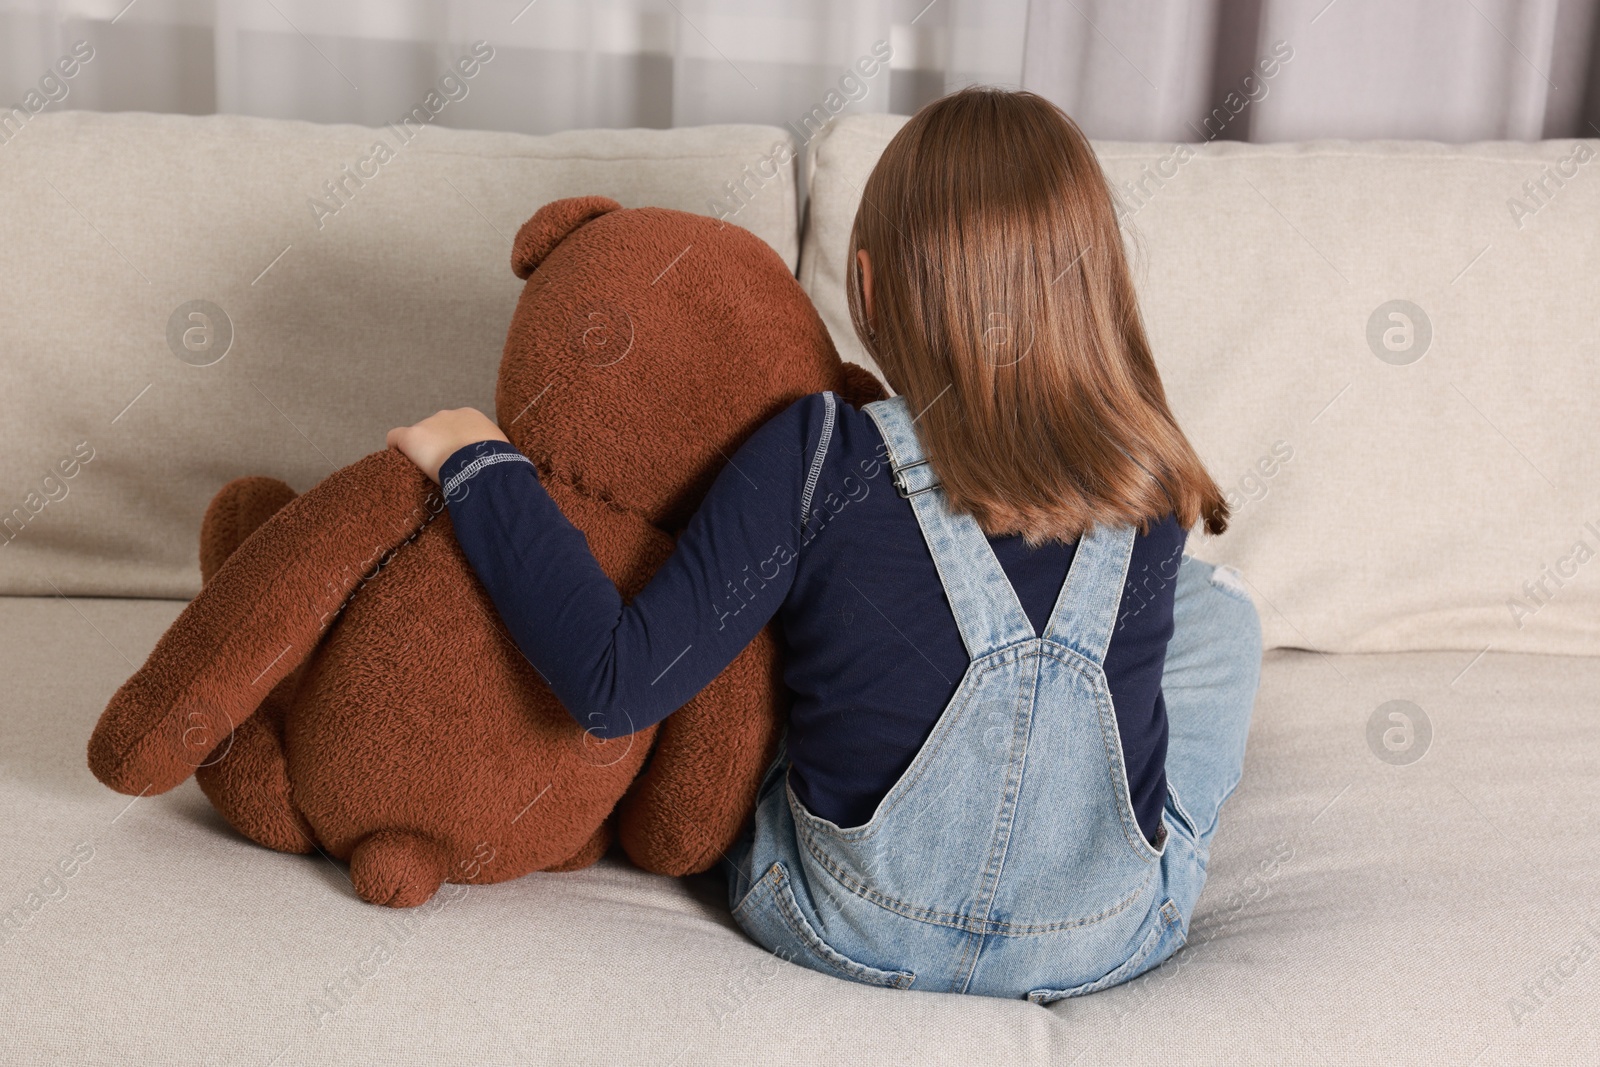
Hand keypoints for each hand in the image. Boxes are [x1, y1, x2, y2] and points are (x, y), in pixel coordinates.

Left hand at [386, 407, 509, 483]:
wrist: (483, 465)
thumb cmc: (496, 463)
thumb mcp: (500, 452)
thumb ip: (491, 452)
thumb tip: (497, 466)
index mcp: (470, 416)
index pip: (457, 427)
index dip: (456, 443)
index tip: (458, 459)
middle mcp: (448, 415)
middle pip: (436, 430)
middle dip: (439, 446)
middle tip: (446, 468)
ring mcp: (428, 425)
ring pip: (419, 437)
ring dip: (423, 450)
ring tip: (429, 472)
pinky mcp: (412, 437)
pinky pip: (396, 438)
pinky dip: (396, 447)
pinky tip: (399, 460)